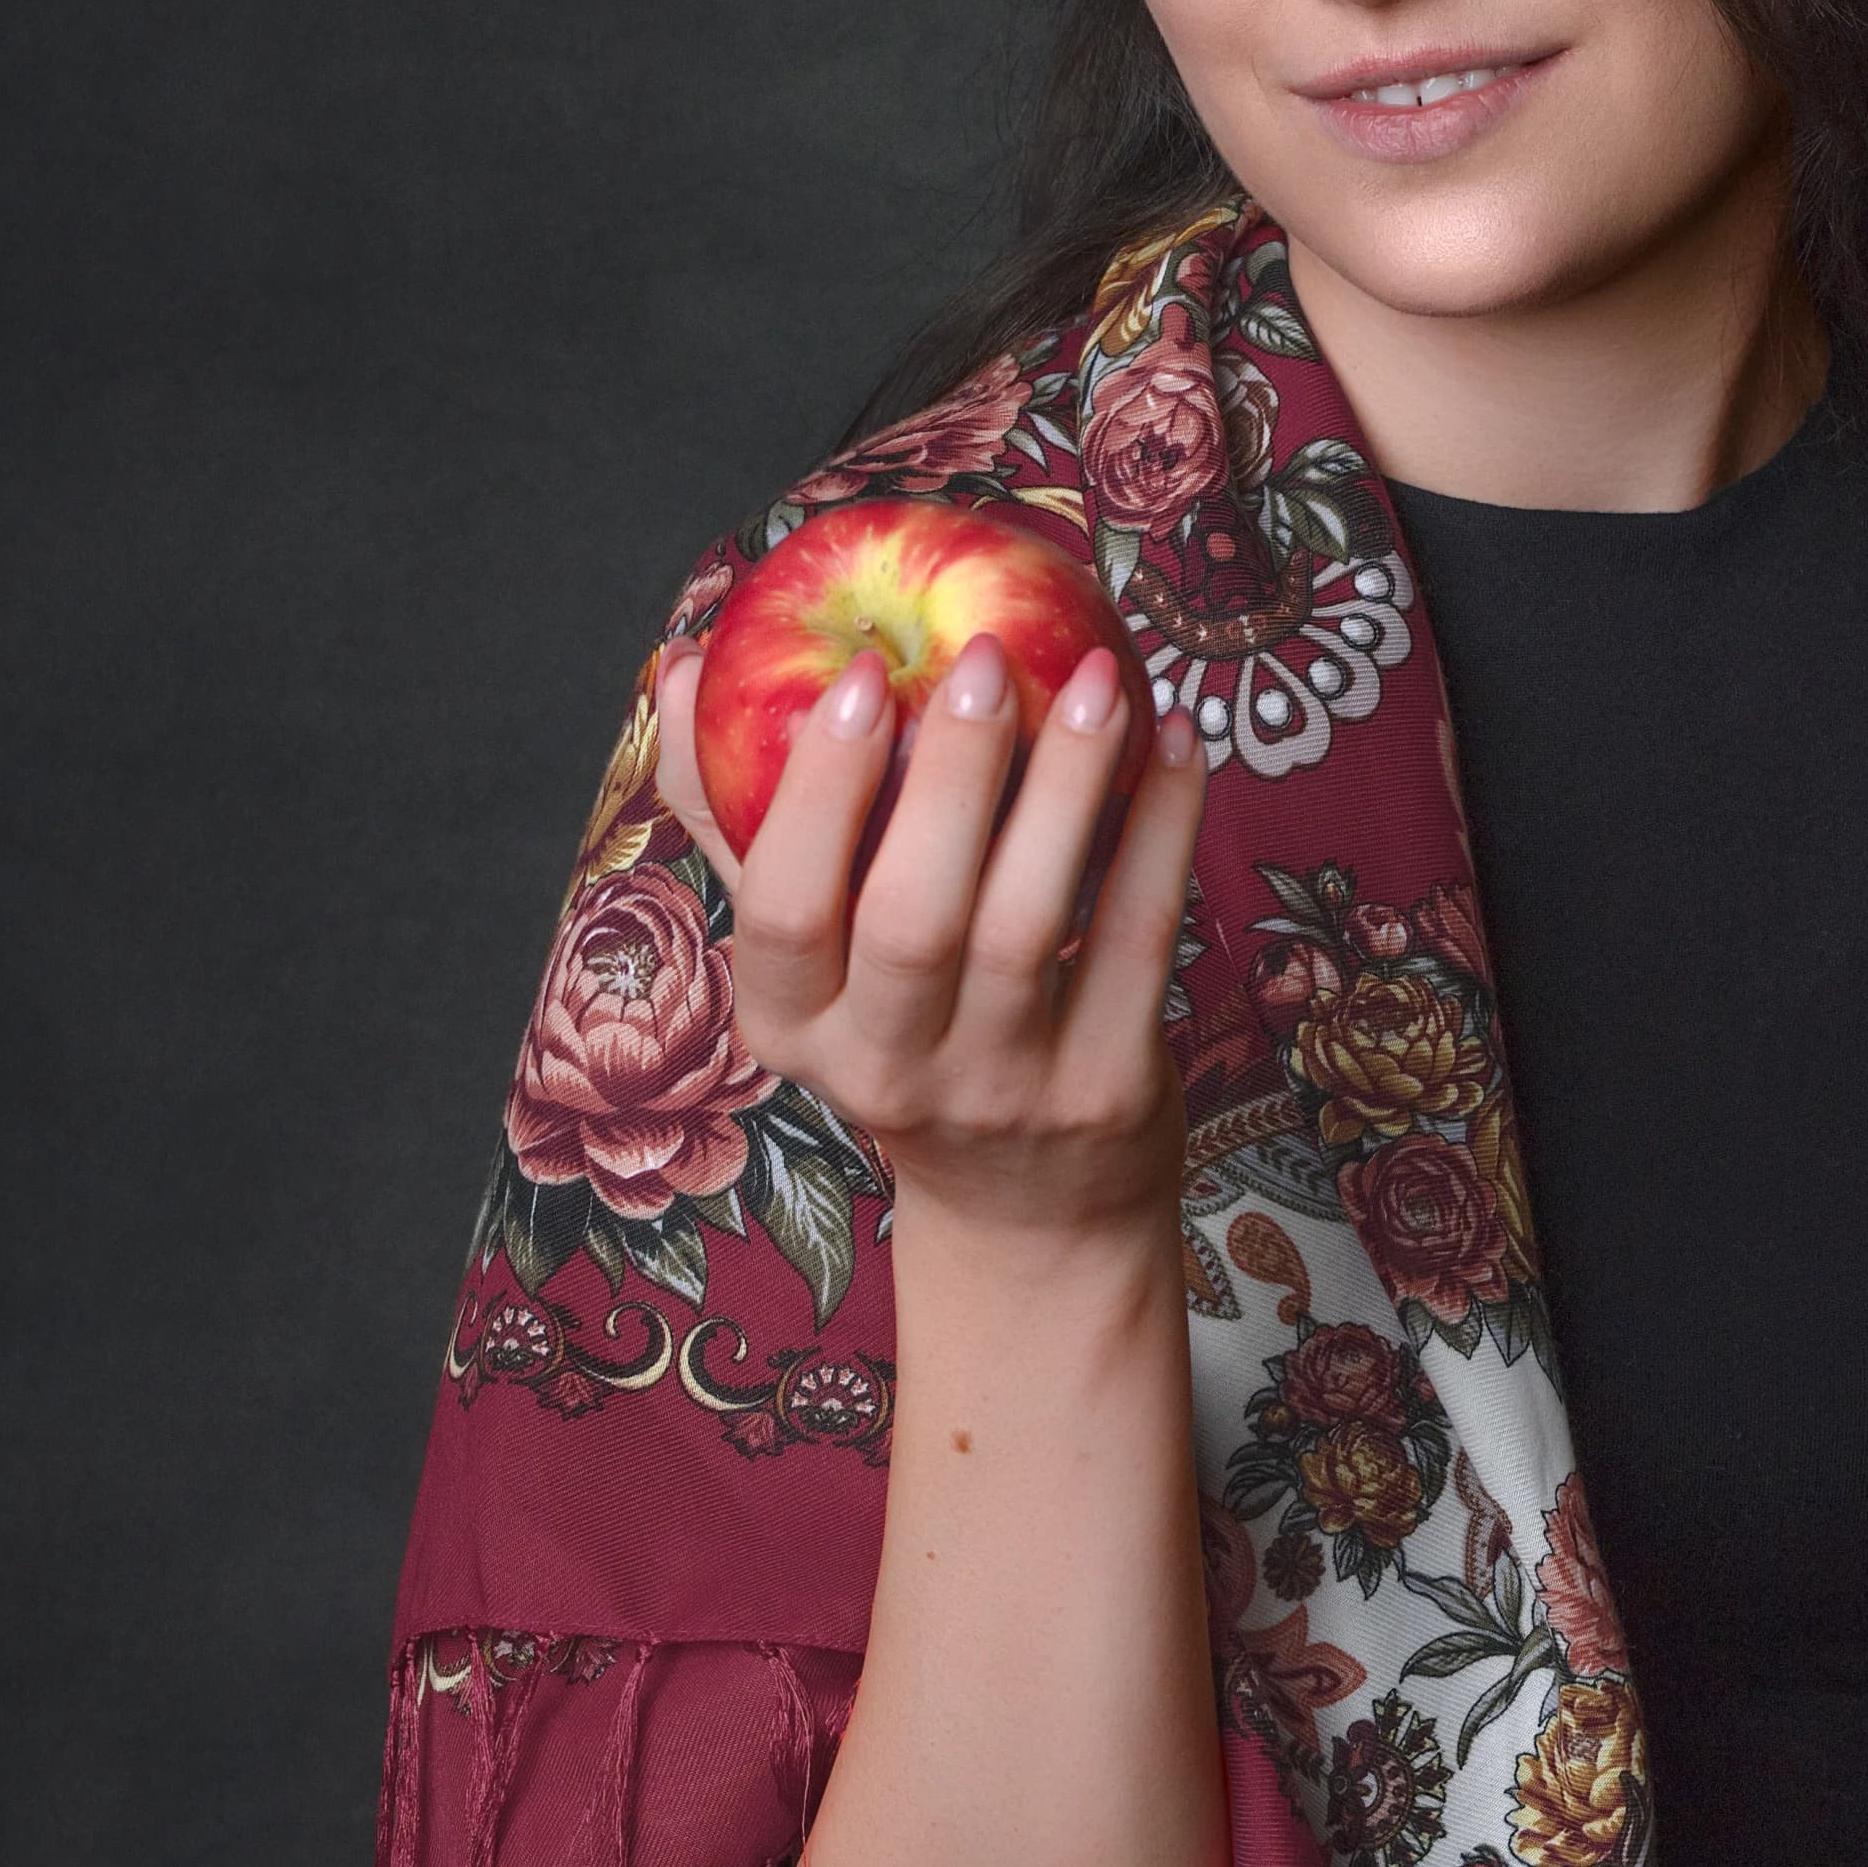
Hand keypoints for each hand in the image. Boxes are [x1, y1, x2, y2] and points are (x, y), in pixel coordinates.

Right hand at [654, 630, 1204, 1248]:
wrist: (1029, 1209)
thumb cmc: (904, 1035)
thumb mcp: (809, 960)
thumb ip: (741, 822)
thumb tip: (690, 667)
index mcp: (791, 1027)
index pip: (780, 913)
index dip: (817, 791)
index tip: (864, 672)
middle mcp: (887, 1070)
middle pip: (910, 920)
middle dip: (950, 777)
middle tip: (987, 657)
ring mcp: (1003, 1089)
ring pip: (1029, 925)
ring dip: (1069, 788)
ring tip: (1101, 676)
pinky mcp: (1107, 1088)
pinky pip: (1139, 940)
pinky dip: (1160, 832)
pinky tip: (1176, 742)